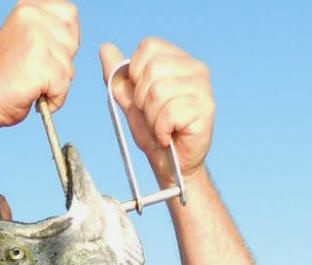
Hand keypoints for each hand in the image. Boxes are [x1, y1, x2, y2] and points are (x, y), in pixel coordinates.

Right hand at [0, 0, 79, 126]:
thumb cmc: (5, 75)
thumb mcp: (25, 38)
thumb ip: (46, 30)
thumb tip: (71, 35)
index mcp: (28, 7)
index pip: (69, 13)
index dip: (67, 37)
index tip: (53, 54)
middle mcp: (32, 16)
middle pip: (72, 40)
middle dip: (62, 62)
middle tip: (38, 73)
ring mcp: (37, 38)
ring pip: (68, 65)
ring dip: (57, 83)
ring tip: (35, 85)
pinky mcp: (41, 63)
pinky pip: (63, 85)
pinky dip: (55, 99)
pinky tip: (37, 98)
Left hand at [100, 38, 214, 183]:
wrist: (173, 169)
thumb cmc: (156, 135)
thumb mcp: (132, 105)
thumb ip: (119, 79)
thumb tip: (105, 48)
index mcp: (179, 60)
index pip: (148, 47)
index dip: (136, 75)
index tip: (144, 99)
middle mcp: (195, 68)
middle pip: (151, 70)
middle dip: (142, 101)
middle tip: (154, 119)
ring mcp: (203, 88)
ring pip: (158, 92)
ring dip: (152, 119)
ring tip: (162, 129)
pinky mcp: (205, 108)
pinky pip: (168, 113)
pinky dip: (161, 131)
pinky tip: (168, 138)